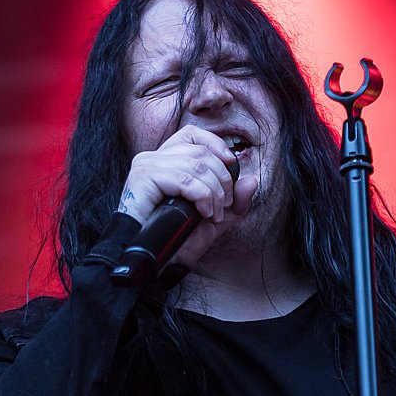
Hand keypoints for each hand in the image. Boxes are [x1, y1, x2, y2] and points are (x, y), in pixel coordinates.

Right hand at [117, 126, 257, 266]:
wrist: (154, 261)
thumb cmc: (177, 240)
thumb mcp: (214, 219)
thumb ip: (234, 202)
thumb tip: (252, 181)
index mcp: (165, 160)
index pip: (192, 134)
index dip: (216, 145)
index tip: (231, 165)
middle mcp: (153, 158)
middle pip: (200, 152)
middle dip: (222, 179)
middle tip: (225, 205)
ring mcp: (146, 166)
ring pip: (195, 165)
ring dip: (214, 192)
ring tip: (213, 214)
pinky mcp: (144, 177)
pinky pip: (184, 179)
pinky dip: (201, 196)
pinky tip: (202, 213)